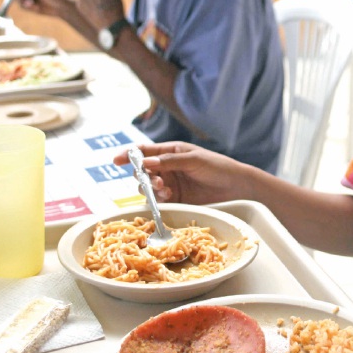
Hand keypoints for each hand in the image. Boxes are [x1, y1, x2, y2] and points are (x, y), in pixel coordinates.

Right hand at [113, 142, 253, 205]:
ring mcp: (170, 184)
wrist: (236, 187)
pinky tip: (167, 197)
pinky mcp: (176, 200)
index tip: (116, 160)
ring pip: (148, 187)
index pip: (144, 151)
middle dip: (143, 176)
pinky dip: (157, 199)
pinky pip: (158, 201)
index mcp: (170, 152)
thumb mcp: (193, 159)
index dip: (128, 155)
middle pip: (142, 171)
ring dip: (151, 188)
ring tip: (164, 189)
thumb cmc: (217, 166)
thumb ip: (169, 161)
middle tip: (156, 180)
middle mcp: (166, 168)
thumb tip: (146, 162)